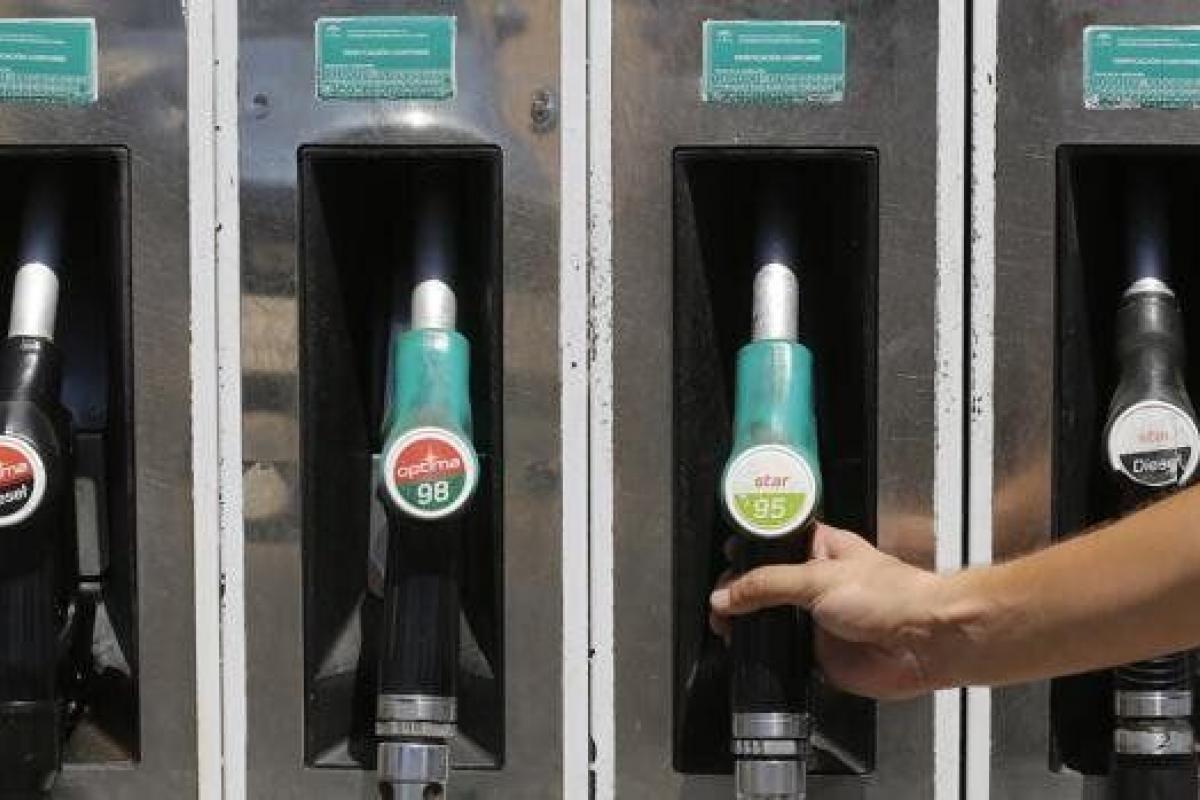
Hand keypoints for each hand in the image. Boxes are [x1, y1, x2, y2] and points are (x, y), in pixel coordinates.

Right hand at [710, 524, 953, 699]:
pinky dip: (764, 656)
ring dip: (747, 624)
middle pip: (765, 584)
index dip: (747, 549)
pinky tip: (746, 651)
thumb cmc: (893, 596)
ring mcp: (816, 620)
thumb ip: (766, 585)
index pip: (773, 543)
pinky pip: (782, 655)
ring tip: (723, 625)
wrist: (925, 643)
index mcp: (820, 549)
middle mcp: (816, 583)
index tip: (723, 559)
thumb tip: (726, 595)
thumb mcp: (818, 578)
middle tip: (720, 600)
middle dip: (738, 591)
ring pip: (770, 621)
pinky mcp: (819, 654)